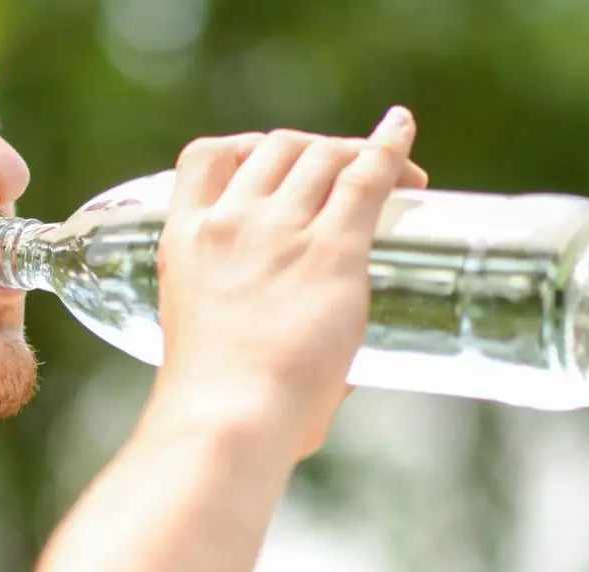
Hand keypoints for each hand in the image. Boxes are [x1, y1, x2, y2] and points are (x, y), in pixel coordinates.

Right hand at [148, 108, 421, 459]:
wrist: (225, 422)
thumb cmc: (217, 411)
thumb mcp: (207, 345)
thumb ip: (254, 337)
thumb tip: (335, 377)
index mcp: (184, 242)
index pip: (205, 157)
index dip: (246, 147)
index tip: (275, 162)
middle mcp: (230, 222)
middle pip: (277, 146)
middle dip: (317, 149)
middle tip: (353, 178)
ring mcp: (280, 231)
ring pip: (324, 154)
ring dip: (358, 153)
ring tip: (398, 178)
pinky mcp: (332, 250)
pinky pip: (367, 177)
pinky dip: (391, 150)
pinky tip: (404, 133)